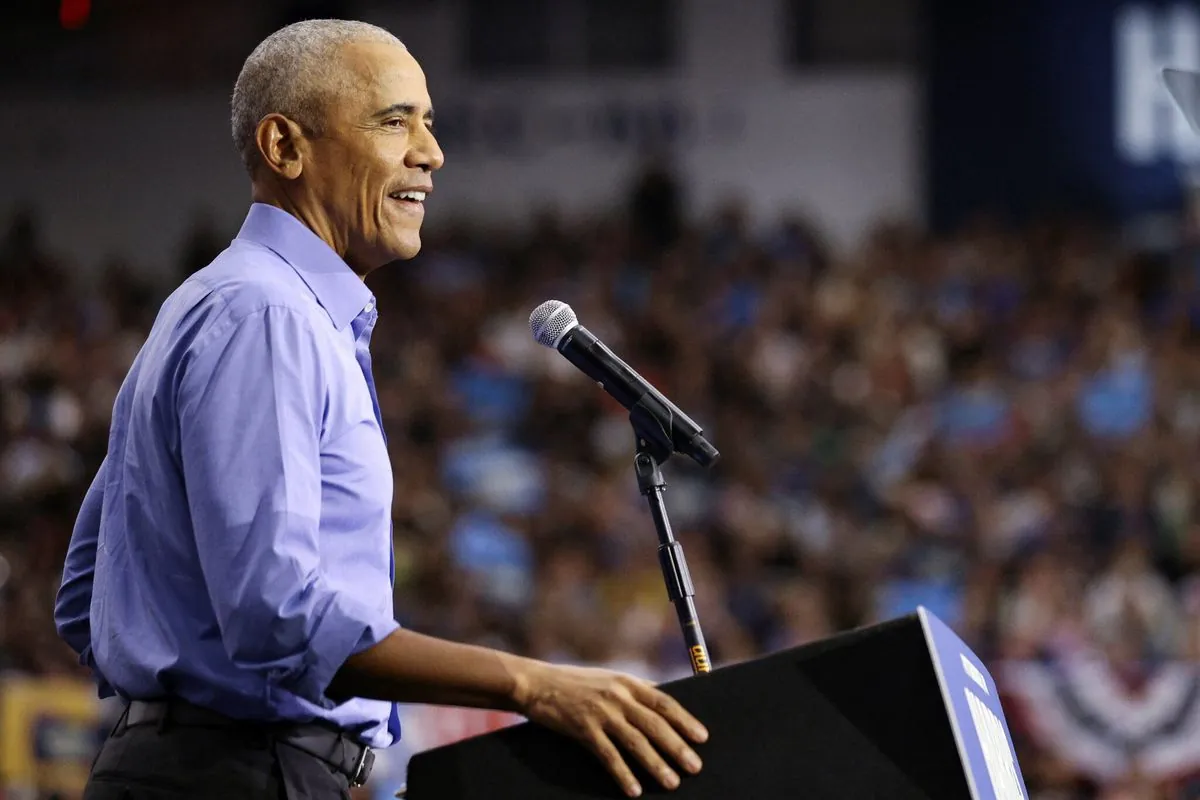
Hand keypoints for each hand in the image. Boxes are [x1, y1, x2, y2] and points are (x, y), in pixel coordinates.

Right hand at [512, 661, 707, 796]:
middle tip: (695, 767)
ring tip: (672, 782)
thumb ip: (633, 690)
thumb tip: (661, 700)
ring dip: (656, 764)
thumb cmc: (574, 681)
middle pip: (655, 725)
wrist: (537, 682)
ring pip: (636, 743)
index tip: (702, 737)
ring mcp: (602, 713)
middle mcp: (618, 696)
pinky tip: (634, 790)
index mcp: (627, 682)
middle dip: (678, 747)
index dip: (685, 721)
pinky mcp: (584, 729)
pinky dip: (623, 774)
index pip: (664, 702)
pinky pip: (608, 756)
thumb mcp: (608, 678)